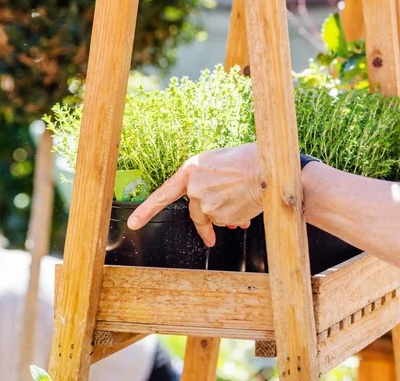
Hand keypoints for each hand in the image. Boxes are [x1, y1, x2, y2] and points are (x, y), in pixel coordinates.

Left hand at [127, 143, 263, 246]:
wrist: (266, 168)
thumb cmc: (247, 160)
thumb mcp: (218, 164)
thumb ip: (208, 183)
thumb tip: (213, 212)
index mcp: (190, 171)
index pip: (163, 194)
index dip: (146, 210)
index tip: (134, 224)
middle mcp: (194, 189)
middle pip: (195, 213)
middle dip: (205, 227)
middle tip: (209, 239)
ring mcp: (205, 204)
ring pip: (214, 218)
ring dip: (227, 215)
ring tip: (243, 199)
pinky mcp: (219, 216)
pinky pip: (227, 223)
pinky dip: (236, 218)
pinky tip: (247, 205)